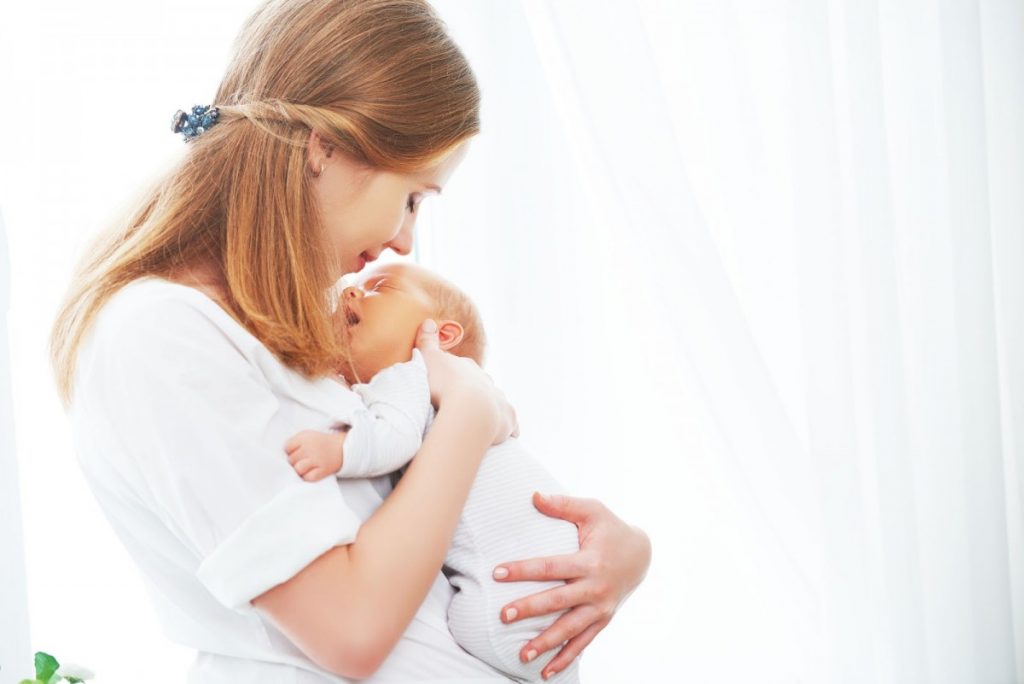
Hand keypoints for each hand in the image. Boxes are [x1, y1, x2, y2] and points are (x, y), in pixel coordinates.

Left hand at [285, 429, 346, 480]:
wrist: (343, 448)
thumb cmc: (322, 443)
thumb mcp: (308, 435)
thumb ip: (295, 442)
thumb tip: (282, 456)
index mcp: (305, 437)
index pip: (287, 447)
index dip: (290, 451)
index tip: (296, 452)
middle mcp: (310, 448)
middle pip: (291, 459)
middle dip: (294, 461)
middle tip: (302, 460)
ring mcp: (317, 459)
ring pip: (298, 469)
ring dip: (299, 470)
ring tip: (305, 467)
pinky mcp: (324, 470)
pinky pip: (308, 477)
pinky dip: (308, 476)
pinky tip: (311, 472)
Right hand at [415, 319, 517, 444]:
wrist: (468, 408)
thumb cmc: (443, 384)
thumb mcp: (428, 359)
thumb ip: (427, 342)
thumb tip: (429, 320)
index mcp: (468, 368)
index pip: (462, 369)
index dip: (454, 376)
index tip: (446, 384)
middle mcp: (487, 381)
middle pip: (482, 384)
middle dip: (473, 391)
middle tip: (460, 403)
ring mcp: (499, 399)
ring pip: (498, 400)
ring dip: (491, 408)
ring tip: (480, 419)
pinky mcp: (507, 419)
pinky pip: (511, 423)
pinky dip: (510, 427)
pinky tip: (508, 434)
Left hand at [492, 493, 651, 678]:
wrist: (642, 554)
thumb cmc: (611, 528)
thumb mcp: (592, 510)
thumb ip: (563, 504)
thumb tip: (534, 496)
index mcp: (591, 561)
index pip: (551, 567)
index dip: (524, 570)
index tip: (498, 573)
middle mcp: (596, 589)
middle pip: (558, 602)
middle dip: (530, 609)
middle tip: (504, 615)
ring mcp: (601, 608)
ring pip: (570, 630)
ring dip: (546, 643)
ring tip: (522, 654)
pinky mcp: (602, 620)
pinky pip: (583, 643)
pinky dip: (565, 658)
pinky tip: (546, 672)